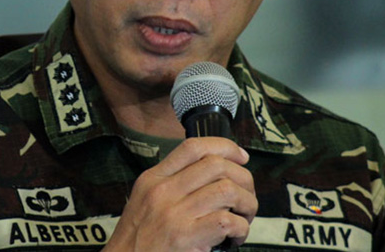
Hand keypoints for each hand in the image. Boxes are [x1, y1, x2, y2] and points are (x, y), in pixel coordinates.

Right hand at [103, 137, 255, 251]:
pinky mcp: (185, 236)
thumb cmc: (138, 239)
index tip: (241, 156)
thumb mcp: (144, 200)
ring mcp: (174, 213)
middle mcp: (163, 191)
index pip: (192, 148)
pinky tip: (234, 237)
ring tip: (244, 218)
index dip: (224, 146)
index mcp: (153, 179)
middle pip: (216, 165)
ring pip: (227, 191)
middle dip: (243, 178)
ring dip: (247, 205)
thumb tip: (210, 173)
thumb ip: (171, 184)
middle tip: (246, 196)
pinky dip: (240, 229)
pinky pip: (226, 221)